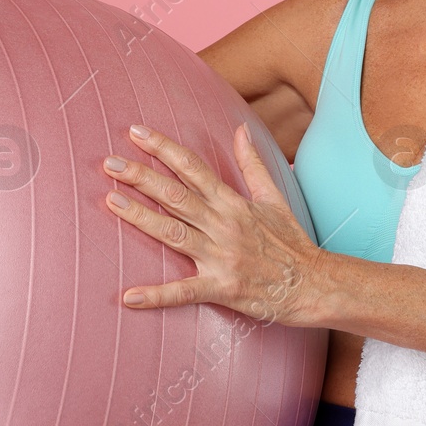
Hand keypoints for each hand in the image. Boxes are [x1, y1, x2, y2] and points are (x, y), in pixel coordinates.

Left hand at [101, 122, 324, 326]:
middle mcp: (224, 225)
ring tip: (111, 201)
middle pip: (176, 195)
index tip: (137, 132)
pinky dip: (157, 295)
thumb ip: (252, 163)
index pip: (192, 168)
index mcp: (233, 202)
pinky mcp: (223, 288)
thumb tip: (240, 129)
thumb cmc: (292, 242)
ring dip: (141, 217)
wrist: (315, 284)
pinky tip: (129, 296)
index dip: (164, 148)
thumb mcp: (274, 197)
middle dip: (142, 177)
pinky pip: (185, 292)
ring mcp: (222, 257)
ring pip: (174, 233)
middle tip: (110, 163)